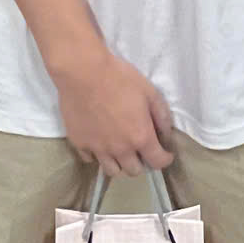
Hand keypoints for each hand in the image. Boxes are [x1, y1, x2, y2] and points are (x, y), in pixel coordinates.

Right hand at [51, 41, 176, 178]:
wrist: (83, 71)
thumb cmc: (119, 78)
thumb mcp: (149, 92)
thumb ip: (161, 115)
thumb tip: (165, 133)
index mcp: (140, 137)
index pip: (157, 162)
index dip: (164, 159)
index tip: (165, 154)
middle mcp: (120, 149)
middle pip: (134, 171)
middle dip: (141, 162)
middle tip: (140, 148)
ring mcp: (97, 149)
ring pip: (112, 171)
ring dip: (119, 163)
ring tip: (119, 151)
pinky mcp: (79, 143)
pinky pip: (90, 159)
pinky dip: (97, 155)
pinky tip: (98, 142)